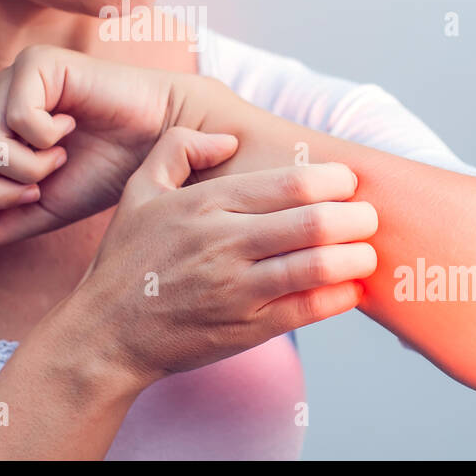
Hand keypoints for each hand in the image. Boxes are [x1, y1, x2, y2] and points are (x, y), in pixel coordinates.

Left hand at [0, 44, 205, 247]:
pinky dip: (46, 139)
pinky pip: (17, 119)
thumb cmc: (105, 171)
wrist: (158, 142)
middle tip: (37, 192)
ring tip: (58, 159)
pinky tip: (71, 127)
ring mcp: (10, 81)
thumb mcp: (42, 211)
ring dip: (25, 169)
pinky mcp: (35, 63)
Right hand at [64, 126, 378, 386]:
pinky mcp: (246, 329)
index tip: (348, 180)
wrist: (106, 335)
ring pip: (317, 266)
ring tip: (368, 251)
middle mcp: (224, 244)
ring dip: (356, 256)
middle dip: (356, 216)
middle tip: (369, 215)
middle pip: (313, 223)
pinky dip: (340, 297)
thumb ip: (178, 149)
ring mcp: (236, 289)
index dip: (331, 179)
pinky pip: (308, 309)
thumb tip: (228, 140)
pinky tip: (352, 288)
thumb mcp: (138, 191)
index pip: (288, 184)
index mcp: (205, 204)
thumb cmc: (126, 260)